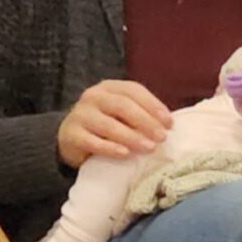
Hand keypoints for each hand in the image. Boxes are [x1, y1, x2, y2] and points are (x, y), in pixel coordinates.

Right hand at [56, 80, 172, 167]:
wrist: (74, 139)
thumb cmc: (108, 126)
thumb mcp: (125, 116)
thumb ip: (143, 115)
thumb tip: (169, 127)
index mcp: (110, 88)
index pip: (133, 90)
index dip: (153, 105)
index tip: (169, 124)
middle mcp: (93, 96)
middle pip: (122, 105)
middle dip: (145, 121)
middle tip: (162, 137)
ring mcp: (80, 114)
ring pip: (108, 124)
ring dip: (131, 137)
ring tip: (149, 148)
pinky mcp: (71, 134)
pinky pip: (92, 141)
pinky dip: (110, 148)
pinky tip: (125, 154)